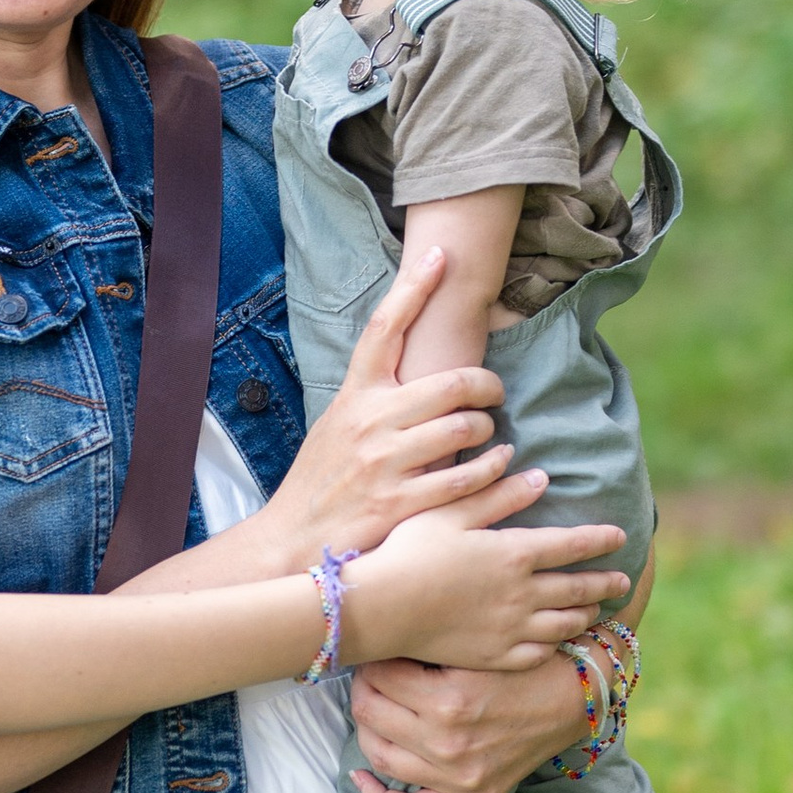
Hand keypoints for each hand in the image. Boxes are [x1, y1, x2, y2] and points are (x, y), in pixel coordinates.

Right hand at [267, 248, 506, 560]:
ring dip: (488, 430)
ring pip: (465, 428)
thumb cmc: (323, 477)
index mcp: (355, 395)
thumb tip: (415, 364)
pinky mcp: (402, 501)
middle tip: (493, 393)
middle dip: (486, 384)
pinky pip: (465, 478)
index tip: (440, 255)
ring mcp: (386, 462)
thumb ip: (374, 396)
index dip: (415, 287)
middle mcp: (370, 421)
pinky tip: (498, 466)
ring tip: (489, 435)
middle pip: (451, 381)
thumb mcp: (338, 423)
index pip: (387, 328)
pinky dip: (491, 470)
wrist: (294, 538)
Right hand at [339, 485, 628, 677]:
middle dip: (605, 582)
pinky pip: (539, 652)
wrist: (381, 608)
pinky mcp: (495, 656)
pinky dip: (556, 644)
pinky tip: (557, 639)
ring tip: (596, 609)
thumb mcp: (451, 511)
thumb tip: (539, 476)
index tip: (620, 537)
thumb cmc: (409, 550)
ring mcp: (511, 629)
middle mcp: (522, 594)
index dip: (600, 540)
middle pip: (578, 588)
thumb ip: (498, 493)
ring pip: (564, 623)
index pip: (573, 545)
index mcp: (515, 553)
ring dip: (586, 613)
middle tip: (623, 580)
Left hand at [348, 651, 590, 792]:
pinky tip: (360, 777)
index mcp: (449, 701)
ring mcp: (459, 778)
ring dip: (366, 729)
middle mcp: (449, 744)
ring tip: (371, 710)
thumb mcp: (476, 649)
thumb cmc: (525, 665)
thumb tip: (375, 646)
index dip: (371, 660)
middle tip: (369, 675)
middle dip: (362, 688)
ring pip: (380, 755)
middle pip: (370, 714)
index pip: (378, 678)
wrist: (574, 699)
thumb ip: (426, 649)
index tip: (376, 652)